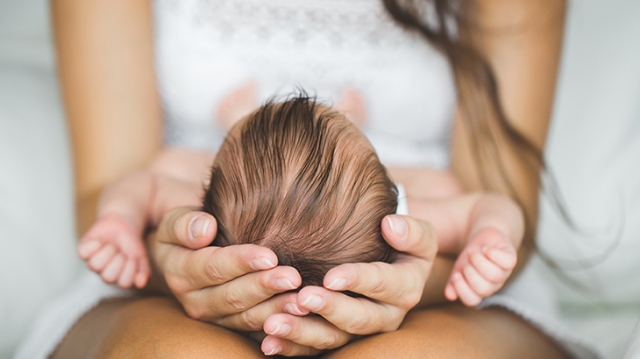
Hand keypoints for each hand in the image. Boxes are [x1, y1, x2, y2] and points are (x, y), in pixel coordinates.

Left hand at [78, 213, 149, 288]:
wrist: (124, 224)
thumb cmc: (131, 244)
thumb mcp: (142, 258)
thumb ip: (144, 271)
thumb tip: (141, 284)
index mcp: (119, 277)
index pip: (124, 283)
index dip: (130, 270)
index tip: (133, 258)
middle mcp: (104, 273)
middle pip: (108, 277)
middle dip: (118, 262)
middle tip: (121, 252)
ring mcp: (93, 262)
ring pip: (94, 266)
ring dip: (107, 253)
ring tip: (112, 245)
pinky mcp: (83, 250)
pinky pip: (83, 252)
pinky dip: (92, 245)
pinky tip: (100, 241)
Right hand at [148, 207, 303, 323]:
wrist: (189, 251)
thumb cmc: (188, 229)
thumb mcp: (175, 221)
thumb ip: (184, 224)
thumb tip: (204, 229)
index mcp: (180, 272)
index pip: (213, 267)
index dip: (241, 262)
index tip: (270, 256)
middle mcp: (195, 301)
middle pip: (233, 296)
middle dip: (264, 287)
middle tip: (293, 278)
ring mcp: (214, 317)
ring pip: (246, 317)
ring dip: (276, 310)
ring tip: (301, 300)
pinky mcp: (232, 327)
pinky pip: (256, 330)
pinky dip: (279, 323)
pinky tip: (300, 315)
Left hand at [257, 215, 437, 356]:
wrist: (393, 262)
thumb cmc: (400, 242)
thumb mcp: (417, 235)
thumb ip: (411, 231)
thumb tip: (390, 225)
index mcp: (405, 288)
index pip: (383, 285)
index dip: (358, 280)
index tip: (331, 276)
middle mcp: (386, 316)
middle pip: (358, 319)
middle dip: (329, 309)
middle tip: (302, 297)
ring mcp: (360, 331)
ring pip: (334, 338)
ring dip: (302, 332)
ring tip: (274, 323)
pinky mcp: (339, 337)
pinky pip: (315, 349)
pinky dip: (291, 346)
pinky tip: (269, 342)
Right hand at [444, 227, 517, 305]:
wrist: (484, 240)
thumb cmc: (471, 257)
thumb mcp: (458, 269)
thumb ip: (453, 283)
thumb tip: (449, 296)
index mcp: (478, 290)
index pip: (472, 300)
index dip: (462, 289)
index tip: (456, 275)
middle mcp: (493, 285)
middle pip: (483, 289)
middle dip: (471, 273)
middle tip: (466, 261)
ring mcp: (503, 273)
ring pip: (495, 275)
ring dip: (480, 261)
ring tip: (473, 251)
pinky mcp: (511, 259)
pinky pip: (507, 262)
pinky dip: (494, 254)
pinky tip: (486, 248)